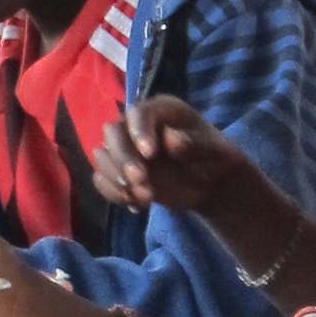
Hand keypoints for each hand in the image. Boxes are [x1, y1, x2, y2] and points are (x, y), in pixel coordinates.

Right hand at [92, 98, 269, 224]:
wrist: (209, 183)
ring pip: (102, 157)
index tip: (149, 154)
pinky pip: (102, 180)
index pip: (138, 113)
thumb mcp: (213, 150)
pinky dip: (114, 194)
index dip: (138, 131)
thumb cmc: (213, 158)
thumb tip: (170, 139)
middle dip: (123, 159)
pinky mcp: (118, 171)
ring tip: (146, 198)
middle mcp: (135, 125)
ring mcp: (124, 148)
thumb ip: (194, 144)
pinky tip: (138, 205)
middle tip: (141, 182)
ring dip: (117, 180)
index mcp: (160, 110)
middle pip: (112, 134)